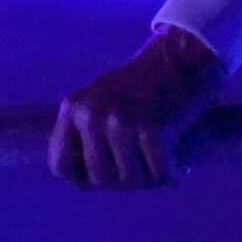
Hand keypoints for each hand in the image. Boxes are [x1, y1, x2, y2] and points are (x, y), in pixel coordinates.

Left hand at [48, 25, 225, 190]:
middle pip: (100, 179)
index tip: (105, 173)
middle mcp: (91, 114)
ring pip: (130, 181)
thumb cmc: (142, 88)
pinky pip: (159, 174)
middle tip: (143, 166)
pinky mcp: (152, 129)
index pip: (59, 164)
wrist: (182, 60)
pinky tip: (178, 164)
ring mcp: (120, 122)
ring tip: (160, 161)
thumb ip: (84, 135)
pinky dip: (172, 173)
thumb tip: (73, 179)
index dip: (82, 179)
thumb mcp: (100, 102)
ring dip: (150, 178)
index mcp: (73, 107)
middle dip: (123, 180)